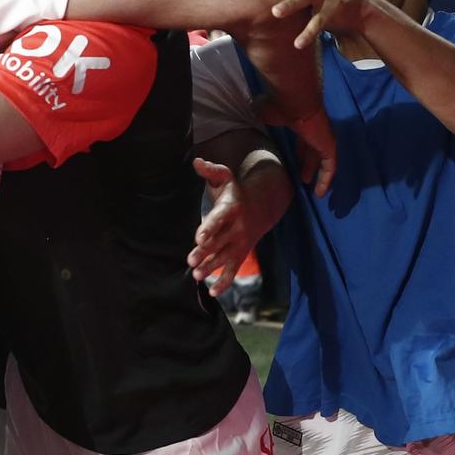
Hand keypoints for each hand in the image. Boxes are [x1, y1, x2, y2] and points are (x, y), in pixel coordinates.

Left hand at [189, 157, 253, 294]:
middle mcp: (237, 227)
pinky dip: (224, 282)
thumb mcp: (225, 176)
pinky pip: (234, 269)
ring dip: (211, 267)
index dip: (210, 228)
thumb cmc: (236, 190)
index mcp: (232, 207)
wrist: (263, 204)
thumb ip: (211, 170)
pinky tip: (212, 292)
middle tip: (191, 261)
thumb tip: (196, 161)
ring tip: (196, 275)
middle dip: (206, 252)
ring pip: (225, 258)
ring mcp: (240, 242)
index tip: (199, 237)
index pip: (219, 218)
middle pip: (220, 241)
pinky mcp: (242, 253)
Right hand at [266, 102, 336, 196]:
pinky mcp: (329, 147)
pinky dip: (325, 180)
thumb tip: (248, 118)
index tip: (292, 163)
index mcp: (300, 123)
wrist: (294, 100)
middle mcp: (314, 131)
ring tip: (312, 190)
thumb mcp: (264, 114)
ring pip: (322, 161)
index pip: (302, 141)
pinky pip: (329, 167)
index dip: (299, 153)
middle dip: (308, 165)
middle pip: (312, 152)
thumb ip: (259, 119)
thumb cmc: (279, 105)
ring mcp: (323, 139)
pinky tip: (320, 193)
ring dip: (317, 175)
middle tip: (302, 178)